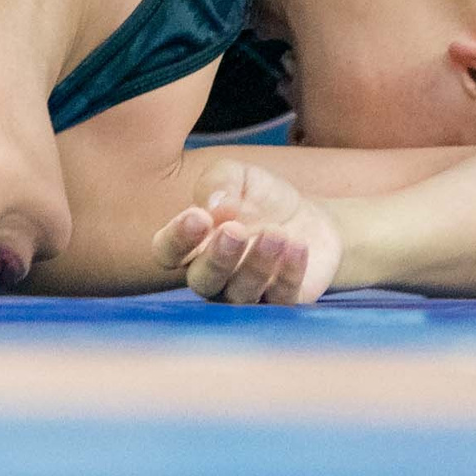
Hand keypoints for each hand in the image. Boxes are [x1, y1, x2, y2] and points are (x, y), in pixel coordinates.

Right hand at [151, 159, 341, 304]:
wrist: (308, 212)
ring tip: (275, 232)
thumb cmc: (259, 195)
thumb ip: (219, 183)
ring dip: (256, 265)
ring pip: (241, 294)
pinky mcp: (282, 300)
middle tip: (234, 230)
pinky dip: (289, 273)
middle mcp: (213, 274)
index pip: (167, 252)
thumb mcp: (237, 175)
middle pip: (202, 282)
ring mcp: (246, 292)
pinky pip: (281, 299)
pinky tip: (297, 245)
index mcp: (191, 244)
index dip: (176, 239)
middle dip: (216, 259)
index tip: (198, 217)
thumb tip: (214, 206)